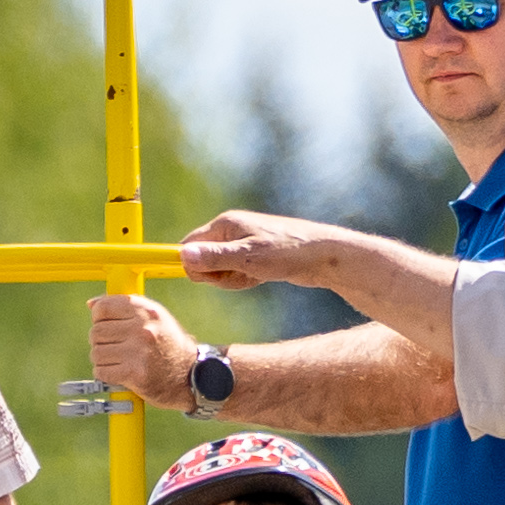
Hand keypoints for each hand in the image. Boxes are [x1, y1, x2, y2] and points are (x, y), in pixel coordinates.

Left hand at [83, 292, 199, 413]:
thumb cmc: (169, 345)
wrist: (190, 375)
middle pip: (96, 332)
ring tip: (119, 360)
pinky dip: (106, 374)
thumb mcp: (155, 317)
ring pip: (96, 353)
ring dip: (103, 359)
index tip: (105, 324)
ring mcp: (139, 352)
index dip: (99, 317)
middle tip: (115, 347)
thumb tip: (92, 305)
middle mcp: (143, 329)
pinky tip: (119, 372)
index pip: (103, 308)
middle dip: (101, 341)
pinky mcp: (135, 374)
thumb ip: (125, 307)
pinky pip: (101, 371)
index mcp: (146, 311)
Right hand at [174, 208, 338, 291]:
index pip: (189, 245)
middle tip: (243, 275)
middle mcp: (230, 231)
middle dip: (218, 276)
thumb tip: (182, 255)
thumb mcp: (247, 259)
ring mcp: (241, 243)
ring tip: (256, 276)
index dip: (194, 265)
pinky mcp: (252, 255)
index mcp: (225, 224)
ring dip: (233, 280)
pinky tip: (261, 277)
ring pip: (219, 270)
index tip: (211, 276)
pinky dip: (244, 280)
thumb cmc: (286, 252)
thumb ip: (214, 258)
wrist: (323, 256)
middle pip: (203, 260)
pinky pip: (235, 272)